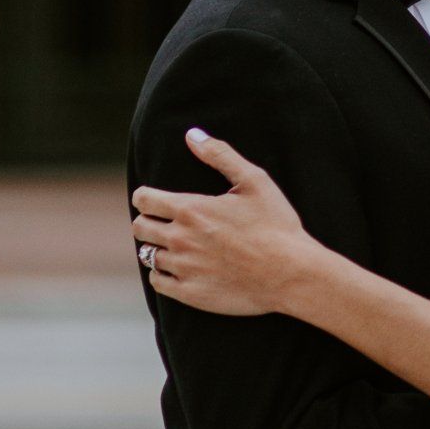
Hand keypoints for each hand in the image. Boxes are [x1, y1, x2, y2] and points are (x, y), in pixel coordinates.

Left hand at [132, 131, 318, 317]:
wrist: (289, 273)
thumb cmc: (275, 224)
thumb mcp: (254, 180)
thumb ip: (220, 154)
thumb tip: (193, 135)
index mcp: (191, 210)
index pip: (144, 200)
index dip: (146, 196)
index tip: (155, 199)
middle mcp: (180, 239)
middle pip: (140, 228)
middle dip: (148, 221)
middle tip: (165, 222)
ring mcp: (183, 268)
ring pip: (148, 255)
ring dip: (157, 248)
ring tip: (176, 245)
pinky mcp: (189, 293)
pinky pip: (158, 282)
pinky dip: (163, 273)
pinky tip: (178, 268)